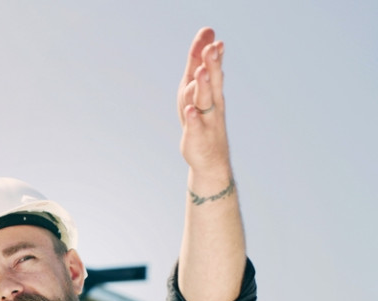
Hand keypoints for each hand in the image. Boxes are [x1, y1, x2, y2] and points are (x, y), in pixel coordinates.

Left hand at [177, 27, 228, 173]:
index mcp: (211, 93)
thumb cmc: (202, 119)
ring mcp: (206, 120)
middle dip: (211, 65)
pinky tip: (189, 111)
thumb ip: (199, 66)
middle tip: (213, 48)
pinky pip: (196, 126)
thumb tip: (206, 39)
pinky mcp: (197, 136)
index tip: (215, 39)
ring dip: (203, 87)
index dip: (213, 56)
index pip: (213, 71)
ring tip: (200, 73)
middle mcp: (212, 104)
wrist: (210, 158)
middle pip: (212, 82)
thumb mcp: (197, 91)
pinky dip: (193, 118)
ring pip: (204, 101)